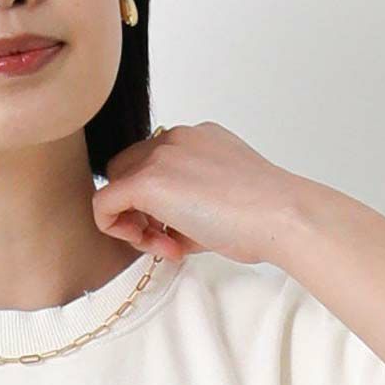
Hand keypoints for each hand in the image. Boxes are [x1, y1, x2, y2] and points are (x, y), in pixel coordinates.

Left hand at [91, 121, 302, 266]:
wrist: (280, 216)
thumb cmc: (264, 217)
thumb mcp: (223, 204)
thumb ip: (189, 209)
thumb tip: (169, 233)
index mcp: (197, 139)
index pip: (155, 164)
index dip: (158, 204)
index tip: (179, 231)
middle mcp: (176, 138)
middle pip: (128, 170)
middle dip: (140, 209)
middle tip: (166, 240)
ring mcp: (161, 155)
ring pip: (116, 185)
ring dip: (133, 221)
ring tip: (167, 246)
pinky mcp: (147, 181)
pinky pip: (104, 204)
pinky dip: (116, 229)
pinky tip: (152, 246)